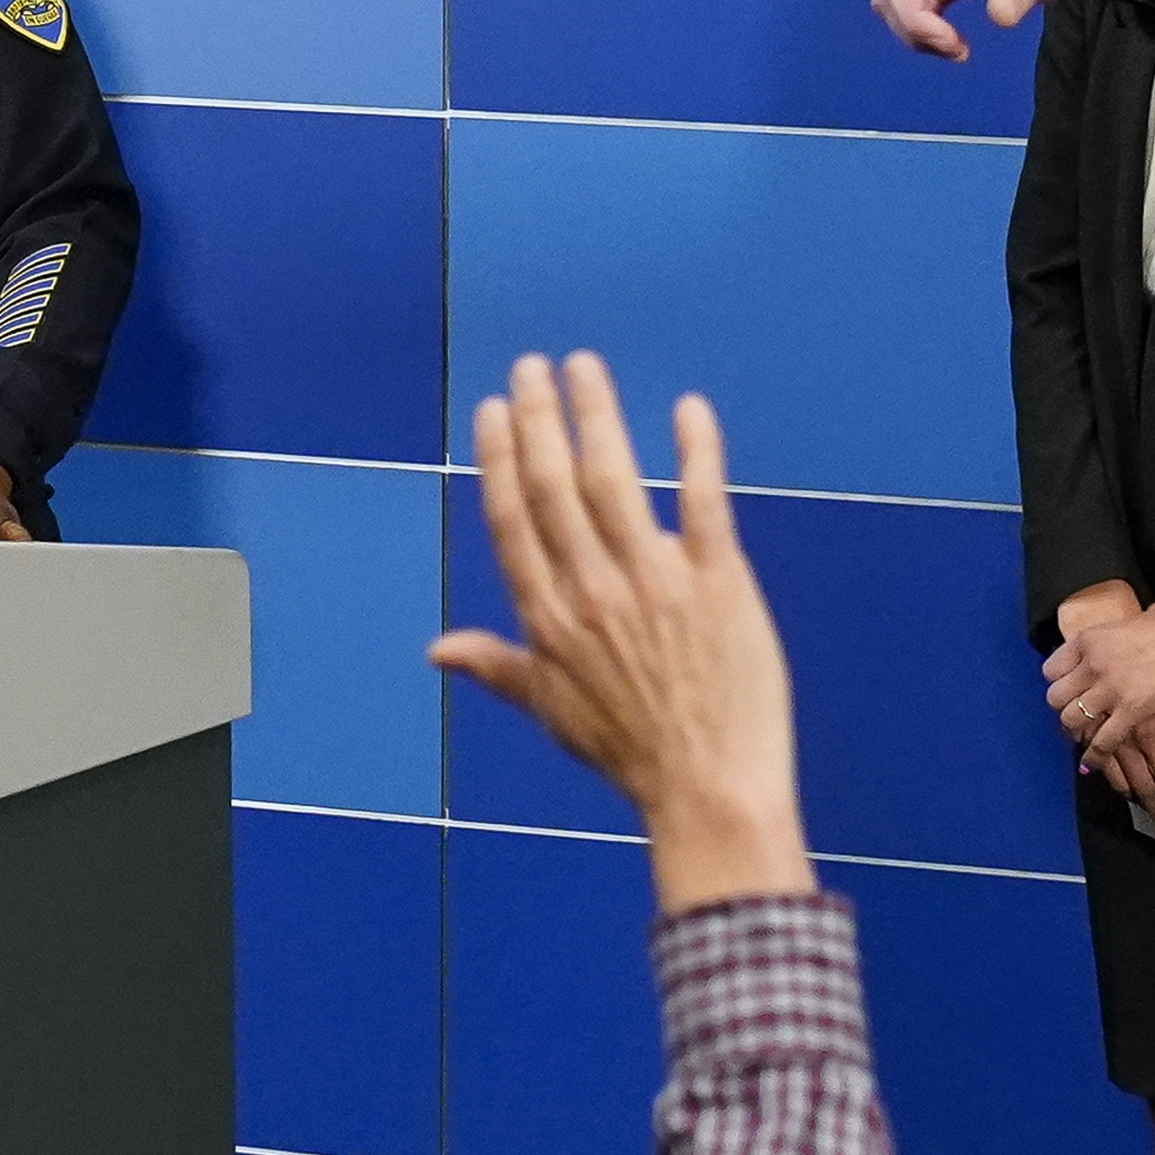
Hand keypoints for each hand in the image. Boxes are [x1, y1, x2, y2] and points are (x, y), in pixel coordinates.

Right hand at [426, 353, 809, 912]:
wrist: (710, 788)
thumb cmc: (632, 755)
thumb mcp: (552, 714)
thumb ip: (497, 668)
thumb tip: (435, 650)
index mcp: (550, 619)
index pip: (514, 521)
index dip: (500, 458)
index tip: (493, 409)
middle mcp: (593, 590)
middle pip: (555, 487)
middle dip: (539, 418)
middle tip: (533, 366)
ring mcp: (656, 582)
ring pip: (615, 480)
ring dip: (597, 416)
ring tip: (584, 367)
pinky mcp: (718, 582)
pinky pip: (704, 501)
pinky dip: (696, 451)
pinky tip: (688, 408)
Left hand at [1045, 584, 1154, 746]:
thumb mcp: (1134, 623)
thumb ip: (1118, 641)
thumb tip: (1122, 647)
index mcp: (1092, 639)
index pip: (1051, 669)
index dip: (1058, 684)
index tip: (1066, 692)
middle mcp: (1094, 663)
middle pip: (1056, 697)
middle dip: (1063, 709)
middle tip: (1074, 716)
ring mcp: (1111, 687)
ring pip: (1072, 719)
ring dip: (1077, 731)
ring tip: (1083, 737)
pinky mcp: (1133, 710)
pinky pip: (1102, 740)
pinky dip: (1095, 755)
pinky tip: (1093, 763)